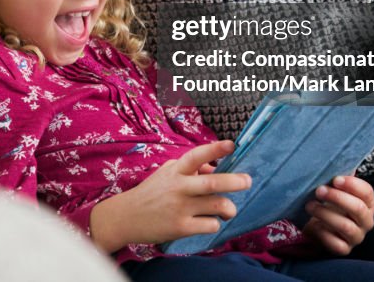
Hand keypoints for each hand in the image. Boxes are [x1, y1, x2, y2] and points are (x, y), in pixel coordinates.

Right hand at [89, 140, 249, 252]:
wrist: (126, 217)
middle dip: (234, 182)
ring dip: (229, 208)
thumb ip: (191, 169)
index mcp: (175, 171)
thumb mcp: (167, 174)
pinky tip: (210, 223)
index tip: (231, 144)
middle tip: (247, 181)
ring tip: (228, 210)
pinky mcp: (181, 228)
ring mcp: (180, 208)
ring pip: (217, 206)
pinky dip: (215, 224)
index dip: (214, 150)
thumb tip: (215, 167)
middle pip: (212, 183)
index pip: (196, 156)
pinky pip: (210, 225)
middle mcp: (178, 187)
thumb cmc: (151, 193)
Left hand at [302, 175, 373, 255]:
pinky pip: (337, 244)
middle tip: (319, 190)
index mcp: (368, 203)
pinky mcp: (344, 249)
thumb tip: (336, 157)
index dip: (352, 185)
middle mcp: (366, 221)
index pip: (367, 193)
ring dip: (325, 213)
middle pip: (358, 208)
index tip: (335, 179)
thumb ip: (338, 177)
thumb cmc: (329, 202)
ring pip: (345, 226)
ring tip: (310, 205)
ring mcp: (357, 237)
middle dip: (337, 197)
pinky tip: (314, 224)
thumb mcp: (334, 188)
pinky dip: (323, 233)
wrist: (318, 225)